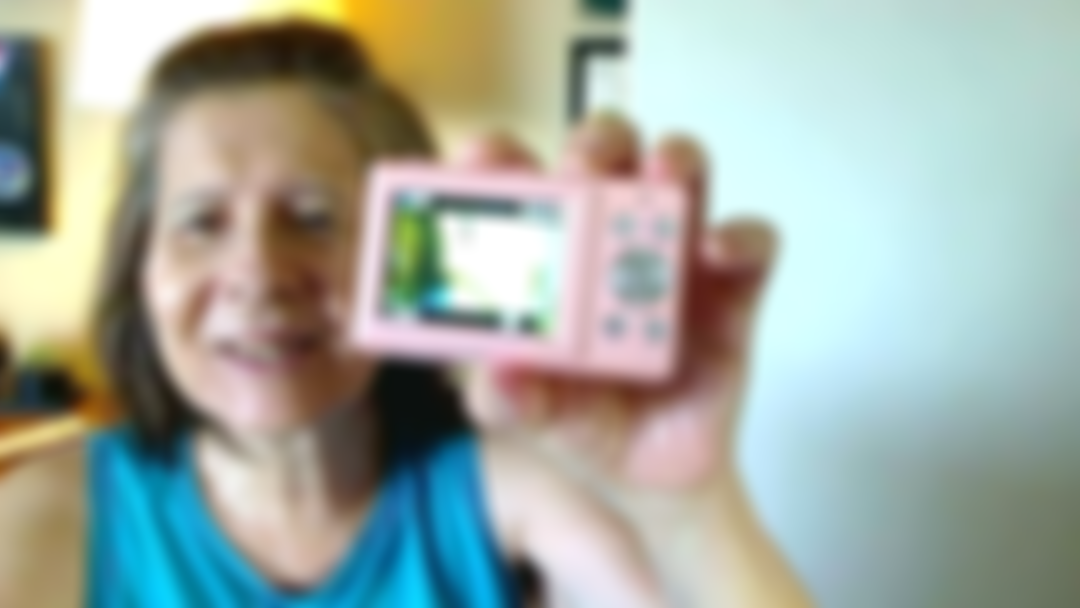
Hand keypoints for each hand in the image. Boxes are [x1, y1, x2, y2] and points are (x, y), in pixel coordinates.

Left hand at [460, 114, 776, 509]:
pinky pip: (750, 247)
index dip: (503, 162)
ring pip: (682, 178)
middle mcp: (611, 245)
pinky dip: (739, 237)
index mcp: (551, 261)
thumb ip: (508, 399)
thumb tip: (498, 369)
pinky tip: (715, 249)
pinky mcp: (730, 290)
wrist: (655, 478)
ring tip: (663, 174)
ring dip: (673, 162)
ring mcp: (673, 260)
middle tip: (584, 164)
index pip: (525, 189)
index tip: (486, 158)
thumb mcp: (534, 418)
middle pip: (606, 160)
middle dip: (594, 144)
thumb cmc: (587, 427)